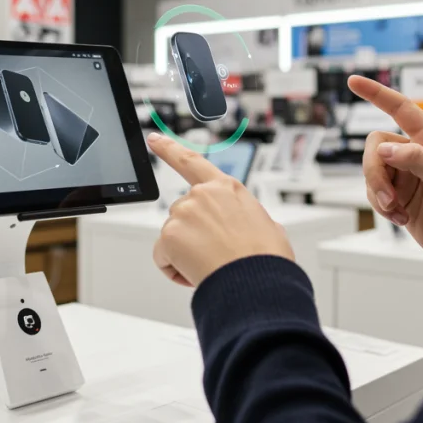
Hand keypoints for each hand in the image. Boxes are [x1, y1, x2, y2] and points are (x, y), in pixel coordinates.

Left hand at [147, 132, 294, 287]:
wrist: (257, 283)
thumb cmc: (266, 259)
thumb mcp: (268, 227)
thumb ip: (249, 218)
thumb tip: (252, 227)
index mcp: (226, 188)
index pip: (191, 162)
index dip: (169, 150)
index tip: (154, 139)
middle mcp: (202, 195)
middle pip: (183, 213)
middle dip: (192, 234)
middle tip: (215, 253)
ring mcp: (184, 213)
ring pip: (173, 236)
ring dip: (185, 252)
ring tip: (212, 264)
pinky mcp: (170, 235)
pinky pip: (163, 256)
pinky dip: (174, 268)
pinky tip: (196, 273)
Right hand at [348, 76, 422, 275]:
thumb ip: (417, 160)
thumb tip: (384, 150)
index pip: (401, 109)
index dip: (377, 94)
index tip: (354, 81)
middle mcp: (417, 155)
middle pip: (376, 146)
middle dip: (374, 172)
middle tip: (387, 197)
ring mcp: (405, 177)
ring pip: (371, 171)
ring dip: (378, 193)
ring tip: (397, 212)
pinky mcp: (397, 198)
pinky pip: (373, 193)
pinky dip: (381, 207)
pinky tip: (400, 219)